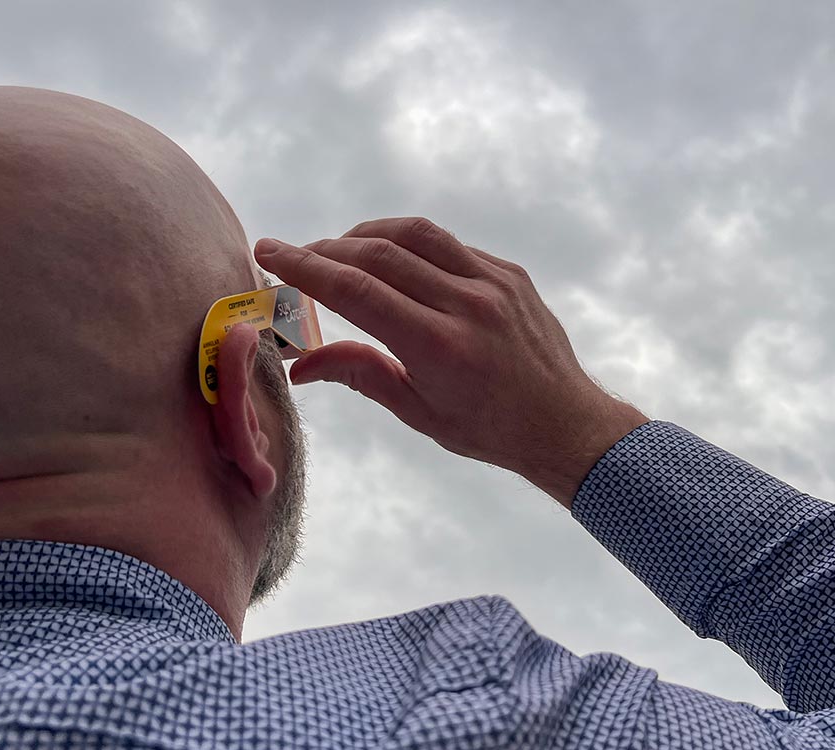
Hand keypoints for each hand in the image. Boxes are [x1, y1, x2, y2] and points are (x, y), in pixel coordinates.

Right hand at [253, 217, 648, 508]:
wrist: (564, 421)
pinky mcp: (510, 273)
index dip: (306, 267)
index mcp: (439, 346)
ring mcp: (493, 283)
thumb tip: (300, 361)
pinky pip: (450, 246)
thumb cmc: (488, 428)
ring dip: (367, 235)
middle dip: (327, 249)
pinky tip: (395, 262)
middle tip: (296, 256)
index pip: (357, 291)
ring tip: (340, 251)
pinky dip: (412, 246)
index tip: (269, 251)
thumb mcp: (418, 412)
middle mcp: (467, 304)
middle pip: (380, 253)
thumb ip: (360, 374)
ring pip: (416, 235)